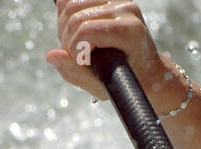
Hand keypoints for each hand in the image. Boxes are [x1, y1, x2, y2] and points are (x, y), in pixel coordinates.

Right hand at [46, 0, 184, 112]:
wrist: (148, 70)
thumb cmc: (127, 81)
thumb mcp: (103, 87)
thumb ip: (77, 74)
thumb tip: (52, 55)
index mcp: (131, 32)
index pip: (87, 30)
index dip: (74, 47)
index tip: (79, 61)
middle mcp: (128, 10)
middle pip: (75, 15)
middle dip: (67, 38)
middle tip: (75, 54)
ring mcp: (119, 0)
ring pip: (70, 3)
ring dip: (64, 26)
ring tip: (75, 44)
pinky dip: (66, 13)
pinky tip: (75, 30)